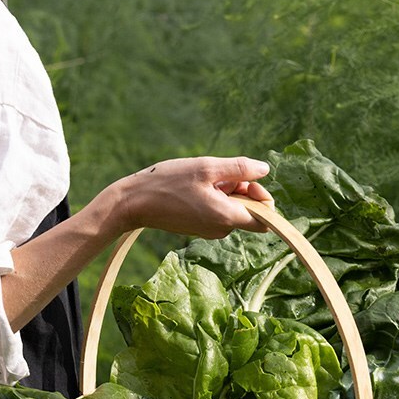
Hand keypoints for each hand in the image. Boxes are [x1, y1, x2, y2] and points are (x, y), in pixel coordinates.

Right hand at [106, 156, 274, 238]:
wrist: (134, 203)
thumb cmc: (168, 183)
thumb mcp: (206, 168)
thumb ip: (239, 169)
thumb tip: (265, 170)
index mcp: (226, 217)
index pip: (265, 220)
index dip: (263, 198)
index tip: (248, 180)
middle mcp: (221, 229)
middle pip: (248, 210)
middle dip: (242, 189)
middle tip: (219, 175)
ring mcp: (209, 230)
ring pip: (232, 209)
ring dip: (225, 191)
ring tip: (202, 180)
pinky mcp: (199, 227)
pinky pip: (217, 211)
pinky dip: (213, 197)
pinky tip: (194, 188)